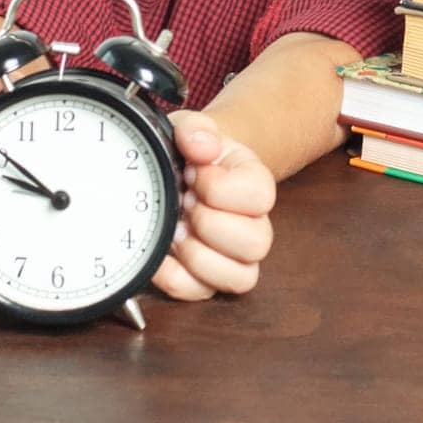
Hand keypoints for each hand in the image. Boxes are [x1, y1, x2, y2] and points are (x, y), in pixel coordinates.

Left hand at [152, 110, 275, 299]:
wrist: (179, 173)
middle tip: (185, 203)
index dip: (219, 186)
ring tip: (176, 230)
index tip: (192, 172)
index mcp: (254, 184)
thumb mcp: (190, 130)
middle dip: (210, 222)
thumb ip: (196, 129)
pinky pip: (201, 293)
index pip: (260, 195)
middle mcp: (253, 225)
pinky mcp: (207, 280)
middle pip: (256, 242)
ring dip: (199, 255)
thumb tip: (200, 145)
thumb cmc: (188, 154)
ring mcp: (233, 258)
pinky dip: (175, 277)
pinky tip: (162, 254)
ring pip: (240, 277)